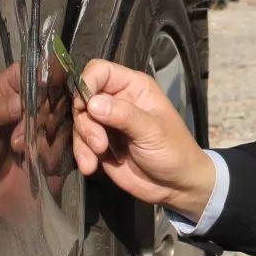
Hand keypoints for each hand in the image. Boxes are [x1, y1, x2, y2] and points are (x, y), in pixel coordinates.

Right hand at [71, 59, 214, 220]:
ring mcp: (107, 123)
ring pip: (80, 122)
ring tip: (97, 156)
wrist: (176, 184)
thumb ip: (124, 116)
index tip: (84, 105)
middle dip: (86, 122)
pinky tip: (90, 167)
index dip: (87, 83)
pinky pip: (80, 143)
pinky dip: (81, 154)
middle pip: (84, 98)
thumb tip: (92, 103)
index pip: (101, 71)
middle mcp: (118, 100)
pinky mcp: (100, 144)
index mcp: (134, 87)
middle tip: (100, 143)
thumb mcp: (152, 131)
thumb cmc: (174, 151)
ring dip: (83, 141)